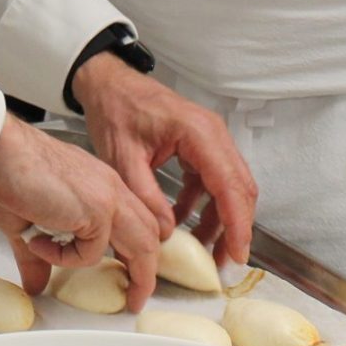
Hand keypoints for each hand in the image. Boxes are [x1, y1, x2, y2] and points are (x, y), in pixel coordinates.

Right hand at [0, 115, 162, 306]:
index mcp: (99, 184)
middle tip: (136, 296)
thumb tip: (35, 282)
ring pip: (144, 244)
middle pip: (150, 233)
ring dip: (136, 275)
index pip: (134, 219)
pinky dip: (65, 259)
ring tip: (126, 296)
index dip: (135, 249)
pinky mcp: (97, 209)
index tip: (127, 272)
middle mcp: (109, 187)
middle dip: (147, 270)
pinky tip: (38, 243)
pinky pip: (92, 253)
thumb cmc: (6, 170)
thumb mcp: (25, 222)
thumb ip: (38, 254)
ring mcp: (107, 197)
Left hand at [75, 54, 257, 267]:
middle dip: (235, 227)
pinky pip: (212, 180)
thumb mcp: (123, 159)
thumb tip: (166, 235)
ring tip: (205, 250)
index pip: (230, 185)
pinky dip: (204, 204)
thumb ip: (146, 198)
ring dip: (221, 219)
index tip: (237, 254)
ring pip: (229, 186)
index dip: (237, 224)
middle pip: (239, 188)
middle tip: (224, 261)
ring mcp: (209, 139)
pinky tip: (184, 222)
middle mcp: (212, 134)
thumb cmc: (115, 110)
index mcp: (198, 133)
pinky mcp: (200, 146)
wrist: (107, 84)